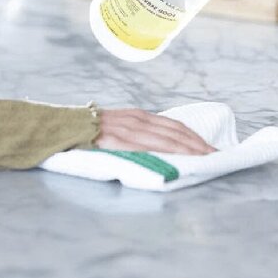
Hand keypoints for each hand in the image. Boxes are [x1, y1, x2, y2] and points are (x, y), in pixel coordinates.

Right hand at [95, 109, 215, 154]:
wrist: (63, 127)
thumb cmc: (92, 131)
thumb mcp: (121, 125)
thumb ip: (141, 133)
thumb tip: (166, 145)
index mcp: (140, 116)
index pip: (175, 126)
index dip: (195, 137)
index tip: (210, 148)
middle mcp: (137, 120)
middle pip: (175, 133)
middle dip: (197, 146)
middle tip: (214, 157)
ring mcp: (126, 130)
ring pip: (164, 140)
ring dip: (186, 151)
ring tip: (202, 160)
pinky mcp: (113, 141)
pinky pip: (142, 148)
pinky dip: (161, 154)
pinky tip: (174, 161)